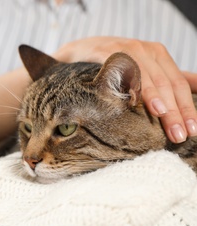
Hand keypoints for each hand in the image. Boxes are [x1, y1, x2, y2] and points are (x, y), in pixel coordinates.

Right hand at [54, 37, 196, 142]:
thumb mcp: (144, 68)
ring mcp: (126, 49)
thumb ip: (170, 78)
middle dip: (175, 111)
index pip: (179, 84)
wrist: (80, 51)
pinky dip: (130, 84)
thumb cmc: (114, 64)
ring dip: (157, 100)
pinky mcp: (106, 52)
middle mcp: (145, 50)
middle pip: (166, 84)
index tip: (192, 131)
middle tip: (179, 135)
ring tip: (164, 118)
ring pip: (147, 78)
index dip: (187, 108)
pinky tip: (134, 101)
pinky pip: (121, 70)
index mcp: (158, 55)